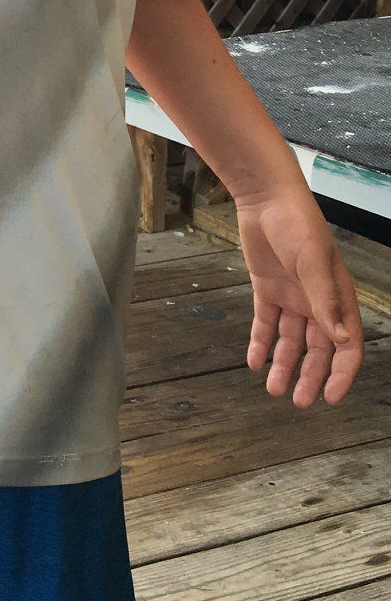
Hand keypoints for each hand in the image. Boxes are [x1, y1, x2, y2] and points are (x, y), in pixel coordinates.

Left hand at [235, 186, 362, 406]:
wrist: (265, 198)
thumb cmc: (297, 223)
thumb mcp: (312, 261)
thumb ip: (325, 300)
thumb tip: (343, 339)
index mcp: (338, 297)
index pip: (347, 345)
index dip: (341, 373)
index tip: (330, 397)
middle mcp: (317, 301)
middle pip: (318, 349)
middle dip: (311, 377)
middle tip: (300, 402)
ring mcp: (291, 296)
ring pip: (291, 341)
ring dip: (284, 365)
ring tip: (273, 390)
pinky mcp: (267, 289)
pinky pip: (265, 323)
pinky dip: (261, 342)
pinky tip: (253, 362)